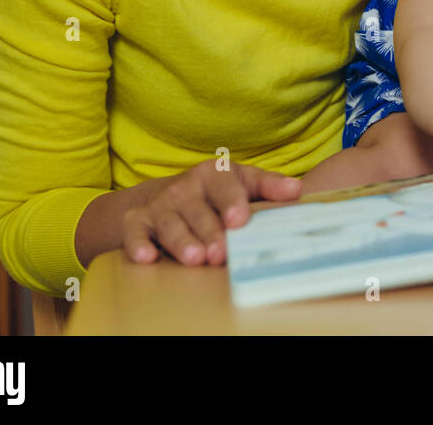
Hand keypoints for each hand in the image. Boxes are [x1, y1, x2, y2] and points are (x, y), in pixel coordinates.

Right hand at [121, 161, 302, 266]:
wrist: (165, 194)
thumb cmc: (215, 191)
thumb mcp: (243, 181)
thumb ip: (269, 186)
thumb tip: (297, 190)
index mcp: (212, 174)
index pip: (225, 187)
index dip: (232, 202)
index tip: (240, 219)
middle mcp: (184, 188)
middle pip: (198, 212)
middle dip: (209, 232)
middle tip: (220, 252)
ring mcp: (160, 205)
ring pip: (171, 225)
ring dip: (182, 242)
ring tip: (195, 258)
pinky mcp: (137, 222)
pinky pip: (135, 234)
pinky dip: (138, 245)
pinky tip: (146, 257)